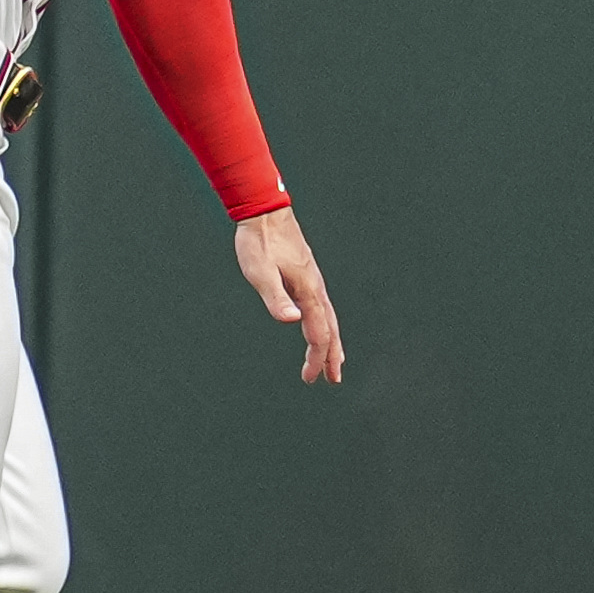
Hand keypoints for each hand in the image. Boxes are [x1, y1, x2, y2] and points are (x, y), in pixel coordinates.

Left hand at [234, 208, 343, 384]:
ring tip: (333, 362)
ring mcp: (313, 282)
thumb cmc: (259, 243)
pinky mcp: (307, 276)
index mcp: (308, 291)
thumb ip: (276, 297)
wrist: (265, 213)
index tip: (309, 378)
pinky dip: (325, 324)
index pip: (319, 333)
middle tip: (332, 380)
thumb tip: (292, 321)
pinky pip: (321, 308)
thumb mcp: (261, 273)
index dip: (316, 358)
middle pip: (330, 329)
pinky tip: (317, 327)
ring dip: (331, 342)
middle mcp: (316, 288)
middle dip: (330, 356)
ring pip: (328, 318)